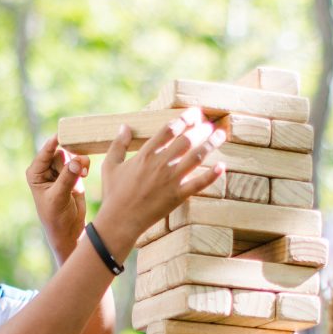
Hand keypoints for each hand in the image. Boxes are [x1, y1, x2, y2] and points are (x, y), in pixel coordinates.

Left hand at [26, 134, 88, 257]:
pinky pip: (80, 161)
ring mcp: (60, 171)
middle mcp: (46, 169)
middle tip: (80, 164)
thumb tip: (77, 160)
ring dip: (79, 161)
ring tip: (84, 173)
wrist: (69, 231)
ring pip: (71, 155)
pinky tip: (85, 174)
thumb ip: (68, 177)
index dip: (53, 143)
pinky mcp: (73, 174)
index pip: (44, 153)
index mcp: (35, 173)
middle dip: (70, 156)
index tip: (62, 135)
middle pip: (60, 152)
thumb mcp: (59, 197)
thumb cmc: (56, 217)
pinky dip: (84, 165)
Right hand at [92, 108, 224, 252]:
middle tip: (208, 123)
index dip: (183, 119)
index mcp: (145, 154)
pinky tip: (222, 167)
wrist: (120, 220)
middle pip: (186, 140)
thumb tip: (124, 127)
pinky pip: (198, 184)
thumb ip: (118, 145)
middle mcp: (160, 164)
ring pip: (195, 157)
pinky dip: (211, 176)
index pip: (168, 130)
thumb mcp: (110, 166)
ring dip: (210, 144)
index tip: (193, 113)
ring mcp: (170, 180)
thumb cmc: (113, 194)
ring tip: (220, 135)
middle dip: (200, 129)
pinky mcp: (178, 196)